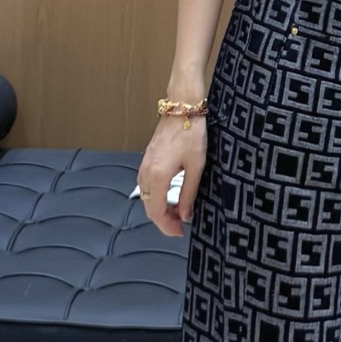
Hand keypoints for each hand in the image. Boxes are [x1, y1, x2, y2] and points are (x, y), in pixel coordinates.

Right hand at [136, 120, 206, 238]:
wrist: (182, 109)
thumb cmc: (191, 134)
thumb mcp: (196, 167)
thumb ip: (188, 193)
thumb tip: (185, 215)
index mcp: (158, 176)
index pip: (156, 212)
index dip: (167, 226)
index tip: (179, 232)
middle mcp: (146, 173)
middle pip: (148, 207)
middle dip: (163, 220)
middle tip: (180, 226)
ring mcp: (144, 165)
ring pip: (146, 197)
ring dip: (159, 208)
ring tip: (177, 213)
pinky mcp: (147, 160)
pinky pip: (146, 186)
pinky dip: (155, 196)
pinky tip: (169, 197)